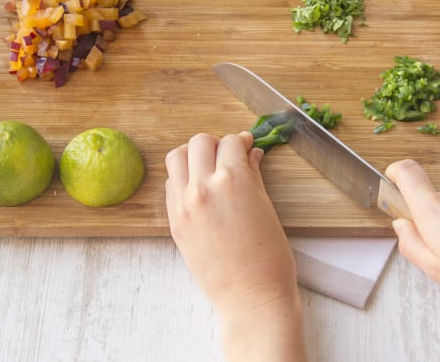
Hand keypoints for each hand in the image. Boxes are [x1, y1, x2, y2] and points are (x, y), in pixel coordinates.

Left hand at [165, 132, 305, 360]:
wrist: (250, 297)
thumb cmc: (269, 258)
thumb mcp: (266, 208)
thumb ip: (253, 175)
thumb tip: (250, 154)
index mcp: (233, 180)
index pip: (230, 142)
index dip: (241, 141)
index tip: (246, 146)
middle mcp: (203, 187)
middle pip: (199, 142)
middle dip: (216, 144)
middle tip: (228, 156)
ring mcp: (184, 204)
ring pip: (176, 158)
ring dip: (192, 156)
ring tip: (207, 168)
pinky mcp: (174, 222)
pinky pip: (170, 185)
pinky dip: (182, 179)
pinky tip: (198, 189)